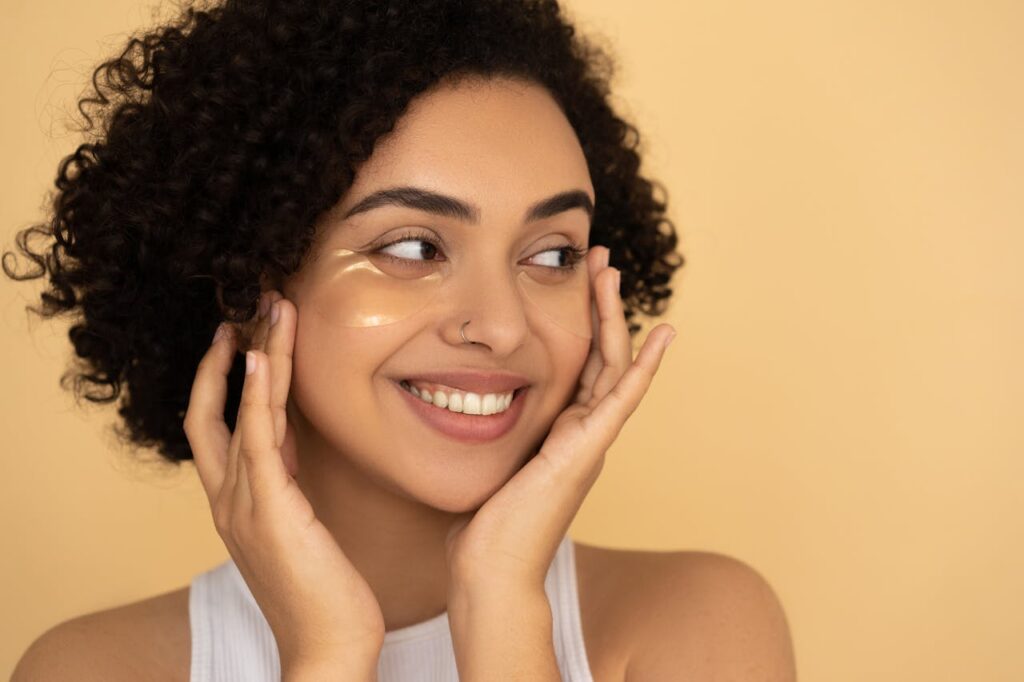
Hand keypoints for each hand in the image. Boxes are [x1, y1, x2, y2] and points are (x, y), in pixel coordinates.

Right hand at [183, 290, 384, 671]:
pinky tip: (259, 357)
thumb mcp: (302, 528)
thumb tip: (298, 452)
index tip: (249, 338)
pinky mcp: (270, 509)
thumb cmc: (324, 593)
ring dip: (253, 356)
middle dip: (228, 356)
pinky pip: (256, 438)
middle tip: (251, 308)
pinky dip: (254, 395)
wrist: (328, 647)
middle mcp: (230, 498)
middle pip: (212, 410)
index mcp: (240, 502)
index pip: (222, 425)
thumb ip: (290, 488)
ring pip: (237, 411)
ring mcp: (243, 503)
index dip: (229, 379)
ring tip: (267, 310)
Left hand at [444, 246, 675, 592]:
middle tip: (600, 260)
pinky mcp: (588, 449)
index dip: (582, 323)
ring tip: (611, 271)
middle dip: (600, 305)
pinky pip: (623, 397)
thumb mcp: (489, 462)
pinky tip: (663, 334)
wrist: (491, 570)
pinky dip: (646, 364)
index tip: (576, 282)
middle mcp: (582, 433)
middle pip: (601, 355)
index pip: (579, 366)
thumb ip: (493, 435)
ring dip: (614, 316)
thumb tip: (463, 406)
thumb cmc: (484, 526)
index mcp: (561, 433)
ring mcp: (590, 441)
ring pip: (613, 365)